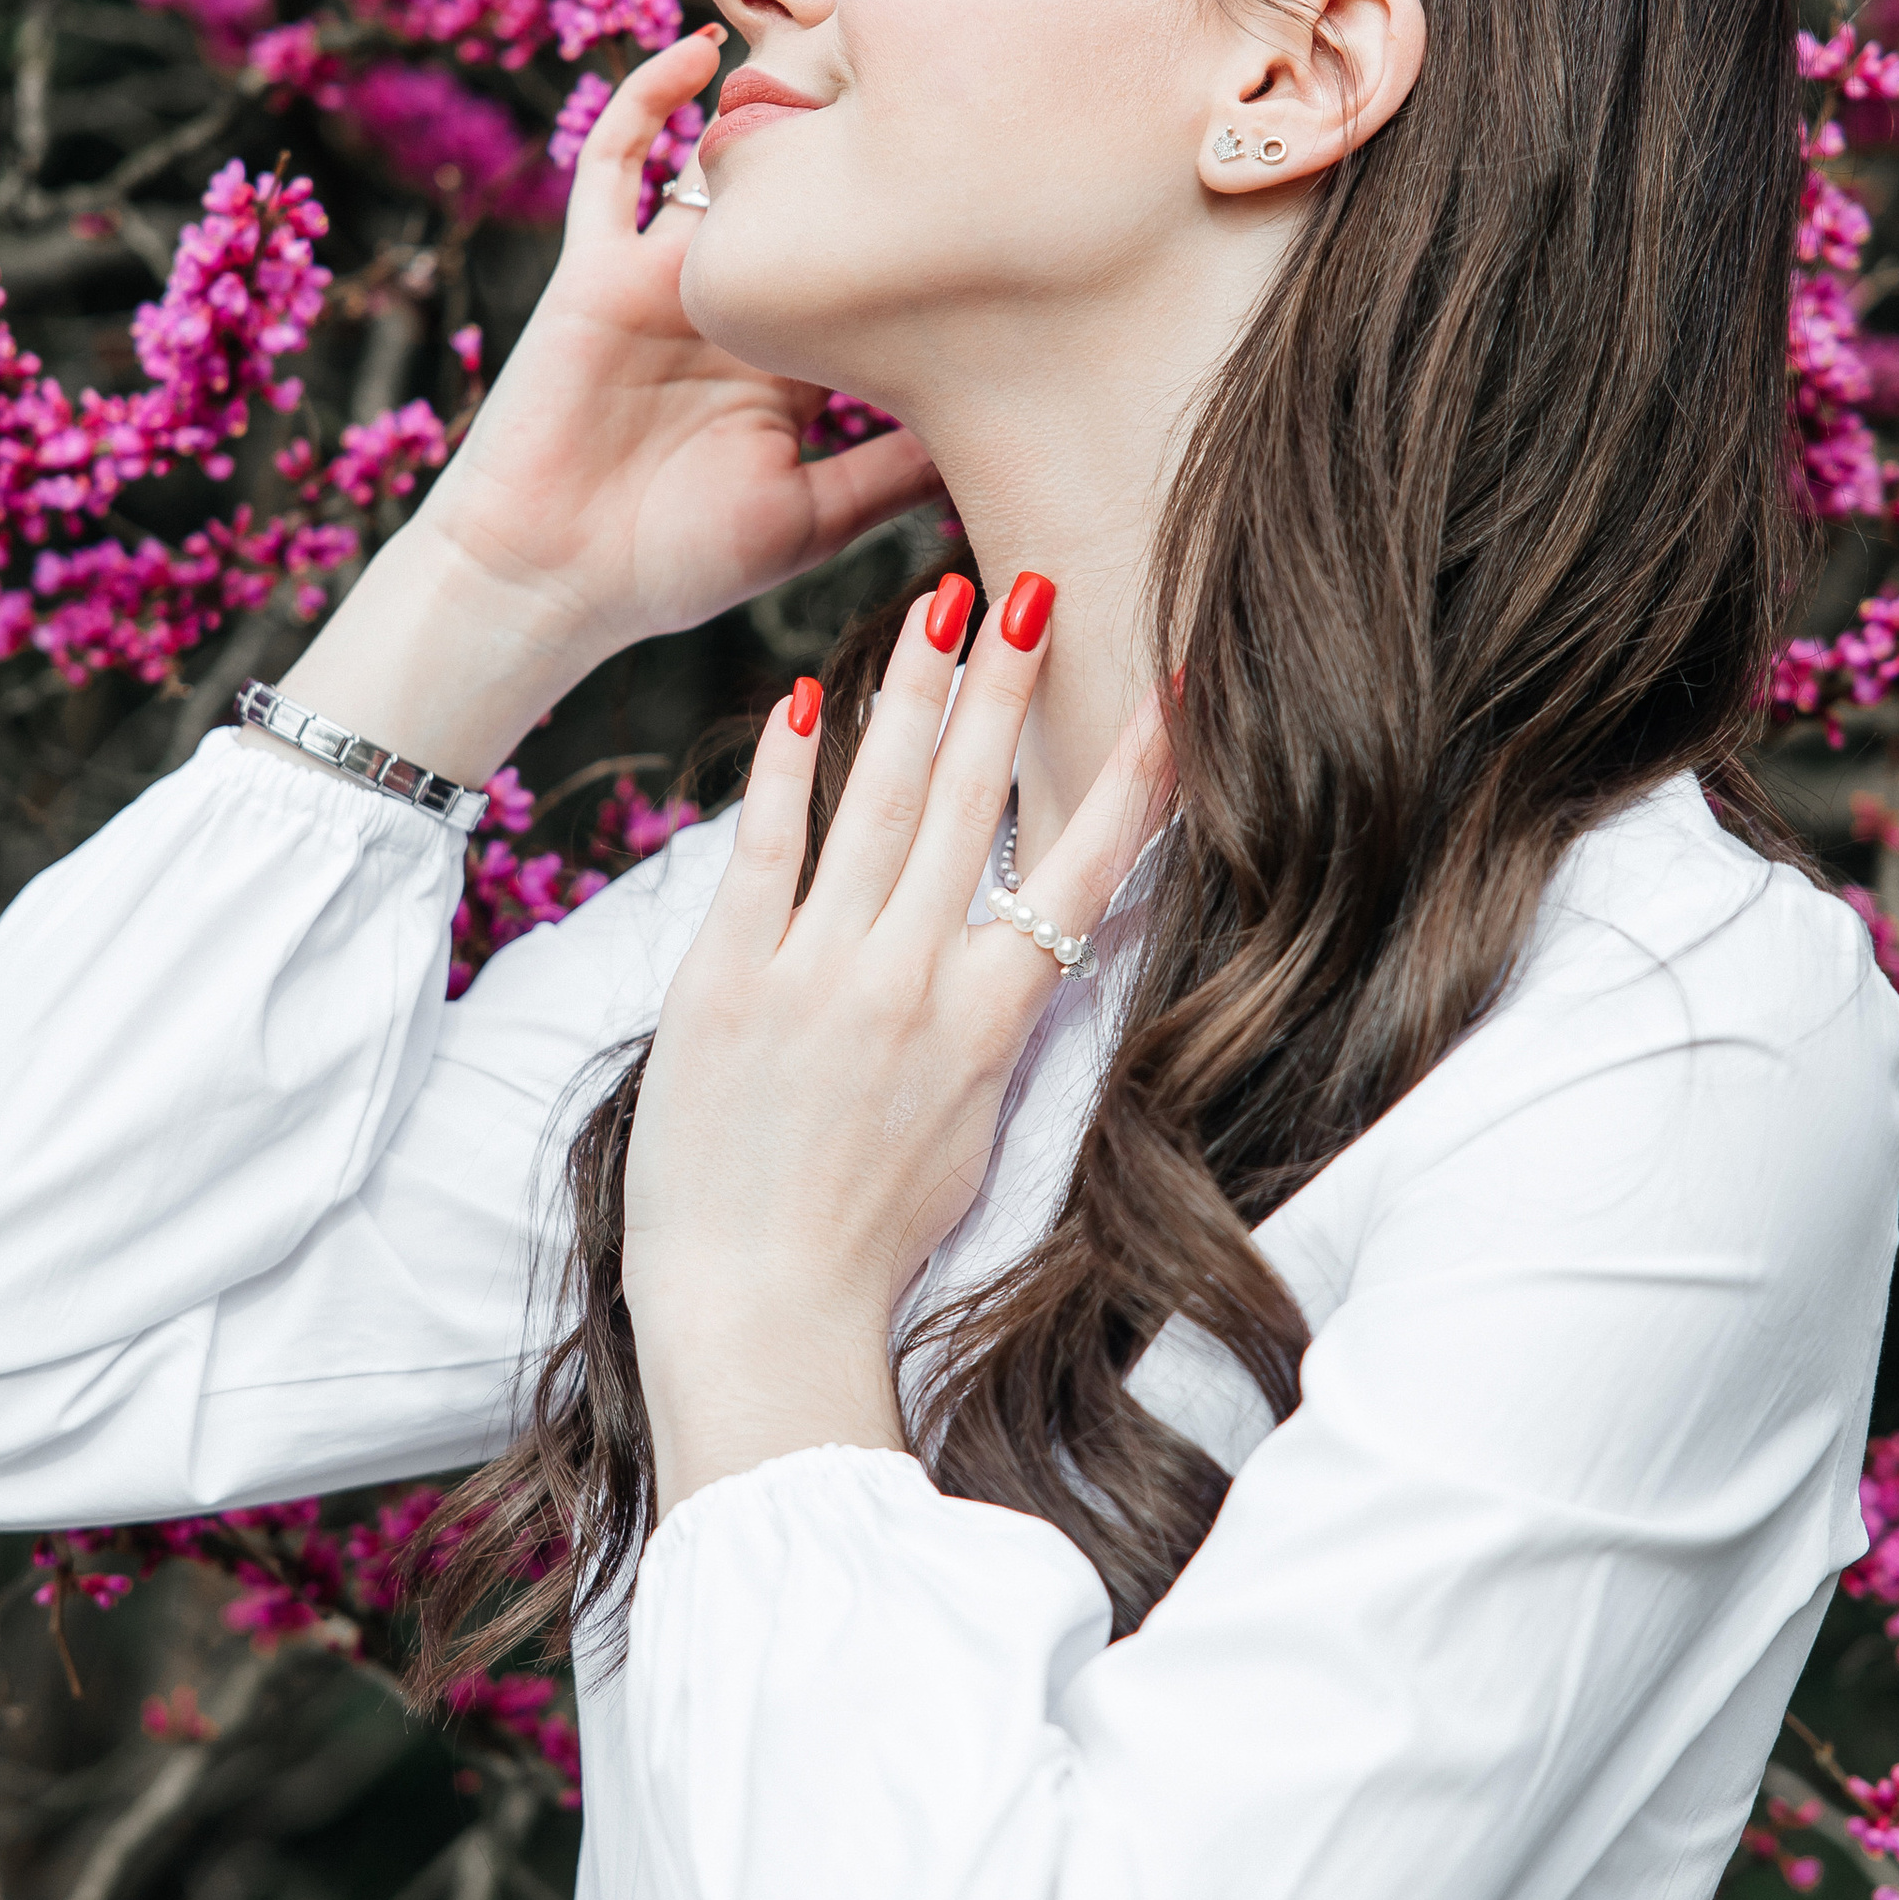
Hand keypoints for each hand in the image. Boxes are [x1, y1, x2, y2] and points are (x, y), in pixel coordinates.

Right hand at [426, 34, 938, 669]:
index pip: (865, 267)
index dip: (918, 222)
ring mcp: (663, 280)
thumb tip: (1000, 432)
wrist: (547, 581)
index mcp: (790, 360)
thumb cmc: (676, 561)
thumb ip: (893, 471)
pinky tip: (698, 49)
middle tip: (930, 68)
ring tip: (828, 29)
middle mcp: (732, 307)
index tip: (997, 171)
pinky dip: (648, 98)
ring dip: (762, 98)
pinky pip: (616, 162)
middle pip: (802, 197)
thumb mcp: (815, 516)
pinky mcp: (596, 268)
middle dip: (854, 137)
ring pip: (719, 163)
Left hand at [622, 575, 1176, 1516]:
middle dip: (1010, 684)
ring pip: (881, 801)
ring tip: (942, 603)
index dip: (1133, 773)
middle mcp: (915, 981)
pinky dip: (785, 770)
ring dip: (915, 691)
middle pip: (975, 801)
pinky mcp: (726, 981)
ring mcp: (819, 973)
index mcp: (992, 1023)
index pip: (1081, 868)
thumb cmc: (869, 1243)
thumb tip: (1011, 951)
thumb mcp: (970, 1131)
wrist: (764, 1314)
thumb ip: (987, 1026)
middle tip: (1033, 584)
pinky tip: (797, 697)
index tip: (1172, 690)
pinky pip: (764, 850)